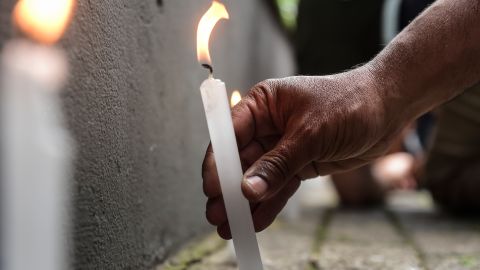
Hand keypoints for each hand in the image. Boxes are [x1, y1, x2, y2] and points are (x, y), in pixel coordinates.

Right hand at [202, 67, 408, 238]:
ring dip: (244, 202)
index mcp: (264, 103)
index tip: (211, 187)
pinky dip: (268, 205)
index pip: (230, 133)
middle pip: (240, 159)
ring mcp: (283, 146)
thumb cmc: (350, 103)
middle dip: (228, 188)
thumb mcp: (311, 134)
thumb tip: (247, 189)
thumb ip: (278, 164)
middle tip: (217, 215)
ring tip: (229, 226)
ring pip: (257, 177)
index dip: (218, 161)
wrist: (388, 108)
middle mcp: (269, 124)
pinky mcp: (300, 163)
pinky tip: (255, 223)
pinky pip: (278, 186)